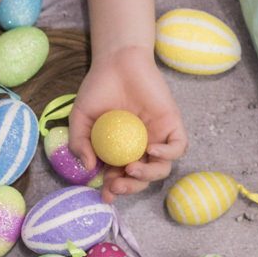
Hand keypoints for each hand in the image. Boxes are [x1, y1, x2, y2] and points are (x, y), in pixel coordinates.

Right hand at [67, 45, 187, 202]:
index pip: (120, 178)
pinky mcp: (172, 124)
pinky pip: (178, 147)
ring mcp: (157, 137)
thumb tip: (89, 167)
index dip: (114, 190)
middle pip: (142, 179)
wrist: (117, 60)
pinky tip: (150, 150)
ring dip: (148, 176)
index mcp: (119, 151)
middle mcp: (140, 148)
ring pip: (161, 168)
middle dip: (130, 188)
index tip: (106, 196)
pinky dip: (168, 154)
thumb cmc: (98, 88)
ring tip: (132, 168)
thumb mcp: (81, 118)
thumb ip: (80, 142)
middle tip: (117, 185)